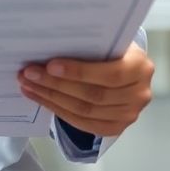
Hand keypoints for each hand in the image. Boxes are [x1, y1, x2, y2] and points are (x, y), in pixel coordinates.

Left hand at [17, 42, 153, 136]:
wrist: (131, 70)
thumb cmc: (116, 51)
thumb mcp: (112, 42)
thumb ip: (92, 45)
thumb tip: (53, 45)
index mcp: (140, 67)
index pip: (109, 74)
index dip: (79, 72)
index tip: (50, 65)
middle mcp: (139, 94)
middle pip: (92, 95)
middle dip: (56, 85)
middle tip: (29, 74)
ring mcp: (129, 115)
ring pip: (84, 111)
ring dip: (51, 99)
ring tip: (29, 85)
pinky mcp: (116, 128)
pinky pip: (82, 123)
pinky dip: (59, 111)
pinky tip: (41, 99)